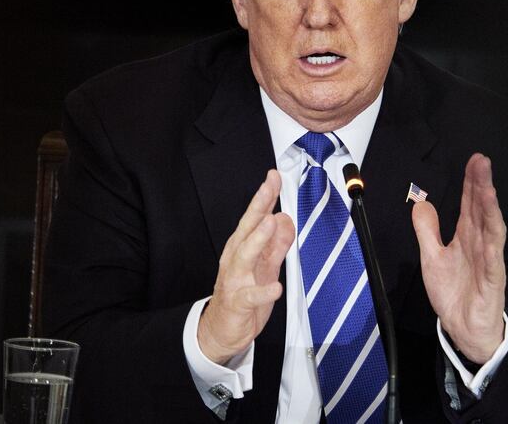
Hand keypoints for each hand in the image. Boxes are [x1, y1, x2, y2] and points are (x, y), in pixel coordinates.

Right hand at [197, 170, 294, 363]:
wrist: (221, 330)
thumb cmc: (242, 294)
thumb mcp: (264, 266)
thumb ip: (276, 244)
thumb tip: (286, 220)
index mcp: (242, 248)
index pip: (254, 218)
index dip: (264, 197)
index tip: (273, 177)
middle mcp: (235, 259)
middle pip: (247, 228)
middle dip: (258, 206)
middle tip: (269, 186)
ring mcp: (235, 280)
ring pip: (245, 256)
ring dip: (258, 239)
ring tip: (270, 223)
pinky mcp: (238, 303)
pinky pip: (251, 296)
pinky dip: (263, 292)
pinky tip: (275, 287)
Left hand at [412, 153, 506, 363]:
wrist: (462, 327)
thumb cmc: (453, 292)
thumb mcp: (431, 257)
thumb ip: (427, 231)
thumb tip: (421, 204)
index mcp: (467, 237)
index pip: (470, 205)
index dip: (471, 183)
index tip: (473, 161)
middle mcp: (480, 244)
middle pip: (482, 210)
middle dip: (482, 185)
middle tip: (482, 161)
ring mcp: (488, 261)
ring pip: (491, 229)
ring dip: (490, 207)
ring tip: (488, 186)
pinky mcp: (492, 280)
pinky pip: (494, 258)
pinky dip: (493, 242)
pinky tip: (493, 226)